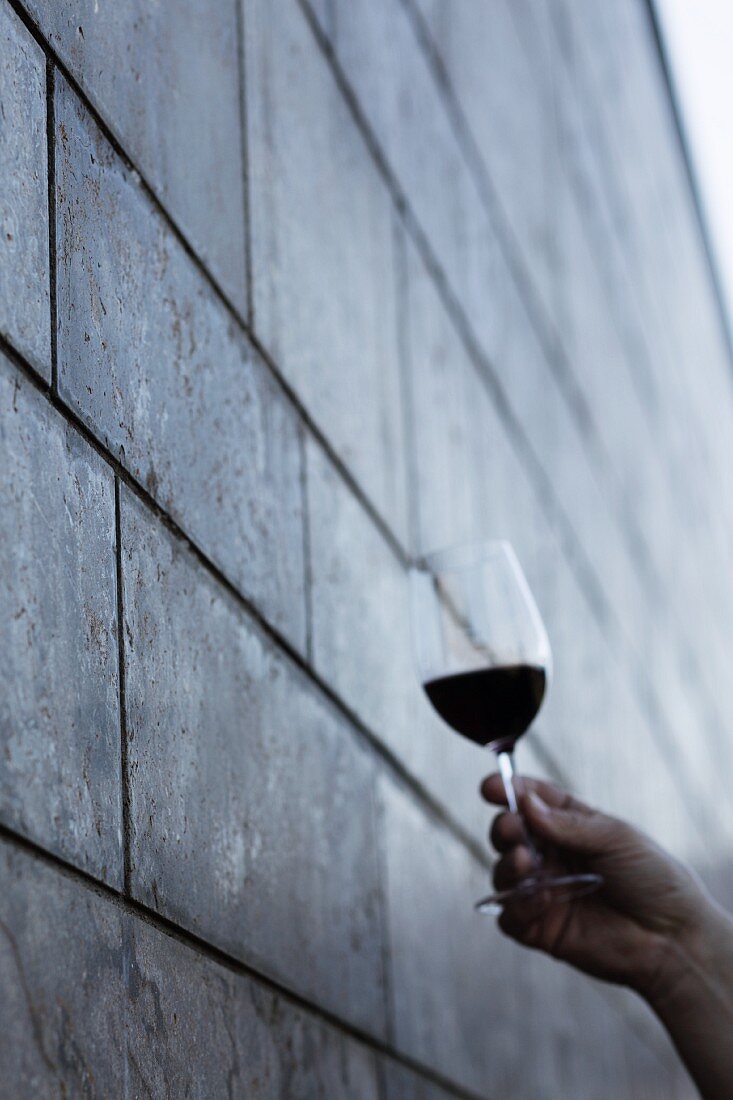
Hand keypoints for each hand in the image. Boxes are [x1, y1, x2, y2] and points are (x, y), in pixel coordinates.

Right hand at [482, 773, 709, 997]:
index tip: (490, 786)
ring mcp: (545, 891)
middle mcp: (553, 856)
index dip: (509, 791)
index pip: (532, 801)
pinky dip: (516, 904)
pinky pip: (510, 914)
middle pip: (510, 834)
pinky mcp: (541, 929)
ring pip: (503, 871)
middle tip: (512, 828)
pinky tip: (540, 899)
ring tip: (525, 862)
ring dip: (507, 863)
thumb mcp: (616, 838)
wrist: (673, 939)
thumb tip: (526, 803)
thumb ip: (567, 823)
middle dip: (505, 827)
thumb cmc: (654, 880)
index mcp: (571, 826)